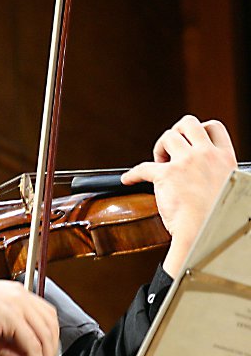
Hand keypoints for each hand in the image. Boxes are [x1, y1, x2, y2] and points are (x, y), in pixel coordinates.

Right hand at [0, 280, 58, 355]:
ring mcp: (17, 304)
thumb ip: (12, 348)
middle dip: (51, 351)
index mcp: (15, 294)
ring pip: (44, 335)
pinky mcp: (12, 317)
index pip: (45, 314)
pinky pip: (32, 345)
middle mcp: (19, 295)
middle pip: (50, 324)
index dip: (50, 337)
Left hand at [121, 115, 236, 276]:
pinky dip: (132, 174)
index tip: (189, 142)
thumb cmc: (217, 218)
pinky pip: (142, 167)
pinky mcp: (166, 175)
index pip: (213, 127)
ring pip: (167, 136)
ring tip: (159, 163)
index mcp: (225, 158)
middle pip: (187, 123)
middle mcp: (206, 155)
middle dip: (176, 131)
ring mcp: (186, 163)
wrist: (207, 232)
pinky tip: (128, 179)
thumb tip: (200, 173)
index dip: (198, 130)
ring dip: (160, 148)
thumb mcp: (227, 186)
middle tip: (171, 149)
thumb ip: (215, 173)